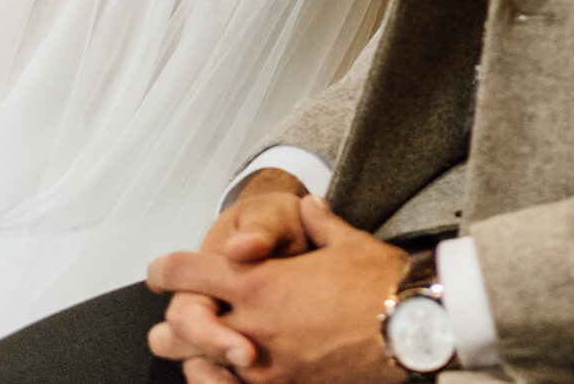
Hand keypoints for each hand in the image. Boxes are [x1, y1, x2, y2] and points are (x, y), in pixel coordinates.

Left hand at [148, 196, 406, 383]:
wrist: (415, 330)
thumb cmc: (381, 286)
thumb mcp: (346, 241)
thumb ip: (318, 223)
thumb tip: (310, 206)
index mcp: (260, 284)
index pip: (191, 274)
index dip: (167, 271)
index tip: (158, 273)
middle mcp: (255, 327)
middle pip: (189, 327)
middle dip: (175, 325)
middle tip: (164, 327)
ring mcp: (269, 367)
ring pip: (209, 367)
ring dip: (198, 360)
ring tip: (191, 360)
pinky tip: (230, 379)